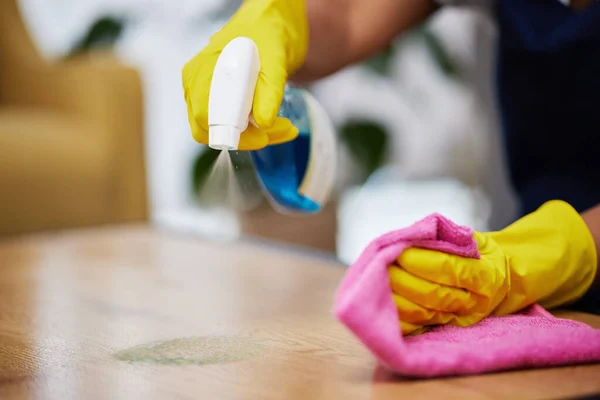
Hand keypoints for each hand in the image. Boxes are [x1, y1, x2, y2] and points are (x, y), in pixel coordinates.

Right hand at [182, 0, 308, 149]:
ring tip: (285, 127)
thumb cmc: (267, 36)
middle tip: (281, 130)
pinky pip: (229, 127)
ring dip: (255, 136)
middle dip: (248, 138)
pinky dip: (253, 131)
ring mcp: (204, 95)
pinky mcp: (216, 102)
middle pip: (210, 130)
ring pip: (221, 132)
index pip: (207, 118)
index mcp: (202, 73)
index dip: (234, 134)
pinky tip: (274, 123)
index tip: (264, 136)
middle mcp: (196, 85)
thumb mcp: (275, 61)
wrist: (269, 26)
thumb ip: (269, 92)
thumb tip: (263, 123)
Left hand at [389, 200, 597, 334]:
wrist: (502, 280)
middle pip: (432, 294)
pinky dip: (399, 317)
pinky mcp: (448, 328)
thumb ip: (444, 235)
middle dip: (401, 280)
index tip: (397, 250)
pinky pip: (420, 326)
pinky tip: (382, 305)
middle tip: (379, 267)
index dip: (420, 261)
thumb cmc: (478, 252)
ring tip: (375, 282)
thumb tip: (412, 234)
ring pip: (425, 312)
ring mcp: (461, 318)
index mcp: (485, 274)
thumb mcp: (469, 238)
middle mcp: (475, 301)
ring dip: (395, 298)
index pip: (448, 268)